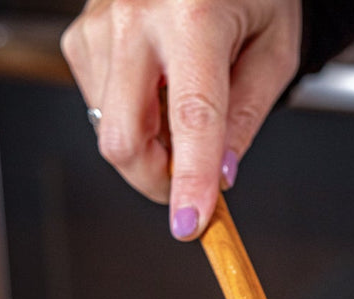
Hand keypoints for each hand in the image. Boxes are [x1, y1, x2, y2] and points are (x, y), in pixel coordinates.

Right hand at [60, 0, 301, 238]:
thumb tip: (222, 173)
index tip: (192, 223)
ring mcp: (99, 22)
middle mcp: (136, 14)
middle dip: (156, 180)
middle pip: (123, 135)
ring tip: (184, 112)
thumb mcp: (273, 48)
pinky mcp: (80, 33)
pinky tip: (157, 90)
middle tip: (192, 186)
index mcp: (194, 13)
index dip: (191, 180)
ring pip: (108, 127)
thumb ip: (246, 114)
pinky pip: (98, 104)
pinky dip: (131, 117)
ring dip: (149, 145)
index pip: (192, 117)